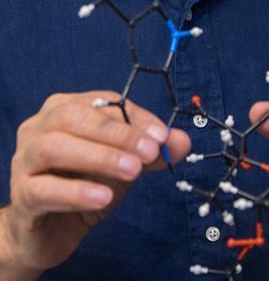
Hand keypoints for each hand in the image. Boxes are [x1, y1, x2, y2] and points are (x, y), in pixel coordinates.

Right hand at [1, 91, 189, 276]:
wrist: (49, 231)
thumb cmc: (85, 185)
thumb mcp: (122, 165)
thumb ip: (150, 152)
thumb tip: (183, 141)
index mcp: (64, 108)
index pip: (101, 102)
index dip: (133, 117)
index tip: (161, 136)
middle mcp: (39, 127)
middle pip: (73, 118)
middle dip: (117, 134)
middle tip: (148, 152)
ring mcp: (25, 160)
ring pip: (55, 147)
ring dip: (99, 157)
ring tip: (132, 172)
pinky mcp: (21, 196)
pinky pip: (44, 189)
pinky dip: (77, 191)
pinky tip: (104, 197)